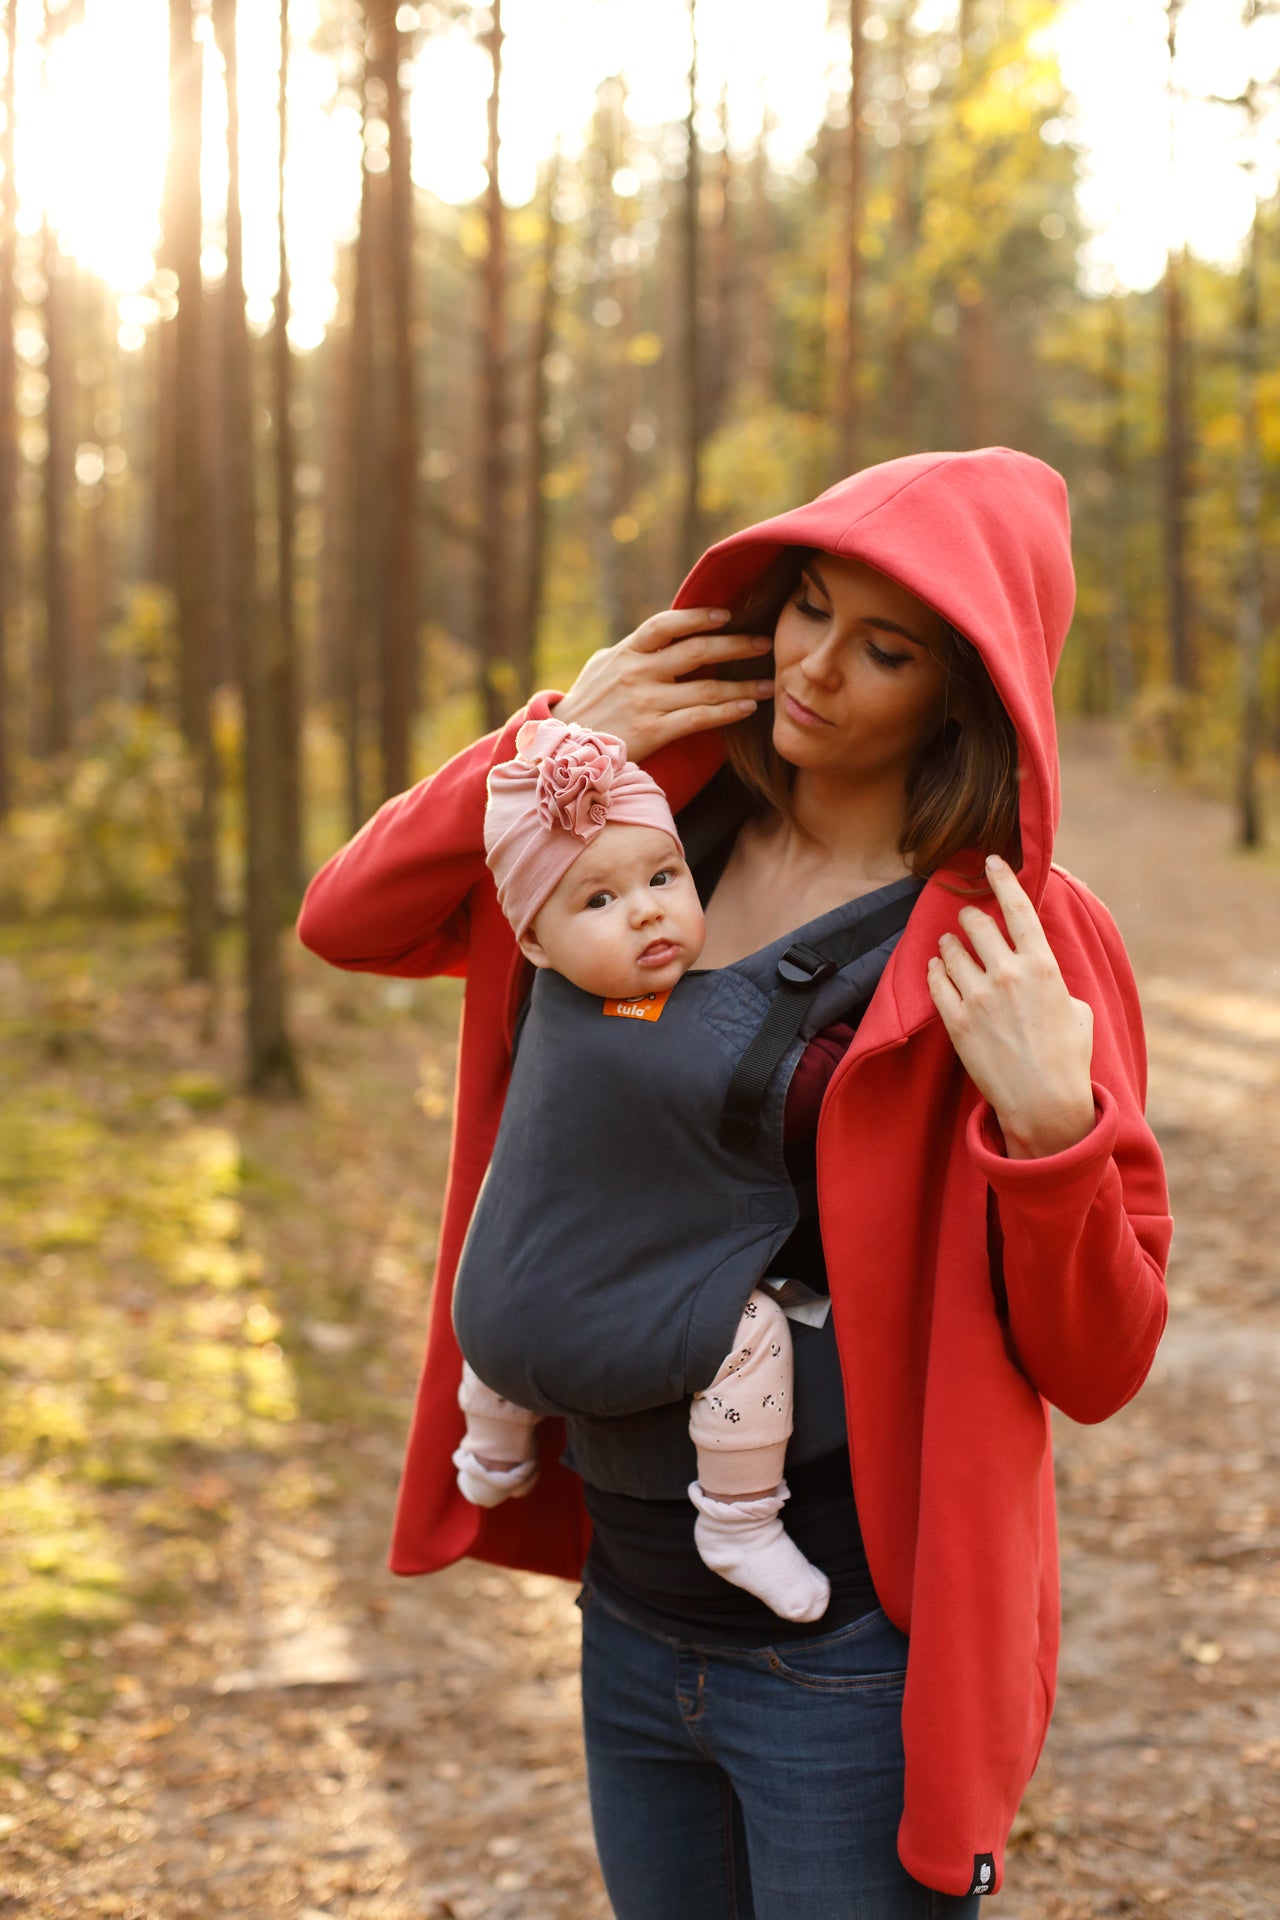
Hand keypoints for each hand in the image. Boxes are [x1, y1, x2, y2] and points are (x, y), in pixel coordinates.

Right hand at [552, 608, 774, 762]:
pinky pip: (699, 719)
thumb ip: (630, 651)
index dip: (698, 616)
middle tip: (765, 643)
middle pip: (696, 651)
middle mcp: (637, 672)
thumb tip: (658, 637)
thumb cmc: (584, 708)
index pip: (666, 624)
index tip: (727, 615)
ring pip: (706, 688)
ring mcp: (645, 702)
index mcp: (625, 652)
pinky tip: (747, 709)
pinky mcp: (652, 731)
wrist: (564, 750)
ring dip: (743, 685)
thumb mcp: (601, 668)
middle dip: (736, 646)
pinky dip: (727, 713)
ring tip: (768, 684)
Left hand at [926, 854, 1095, 1159]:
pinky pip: (935, 981)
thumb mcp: (1076, 1010)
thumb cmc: (1067, 1058)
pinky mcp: (956, 1020)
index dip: (1003, 877)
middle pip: (977, 923)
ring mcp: (978, 996)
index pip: (1018, 907)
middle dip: (970, 917)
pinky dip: (935, 969)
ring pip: (951, 950)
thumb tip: (1037, 969)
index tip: (991, 860)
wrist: (1043, 1103)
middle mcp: (1008, 974)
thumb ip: (1052, 980)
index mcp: (1043, 966)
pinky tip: (937, 968)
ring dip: (949, 943)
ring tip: (950, 945)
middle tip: (967, 918)